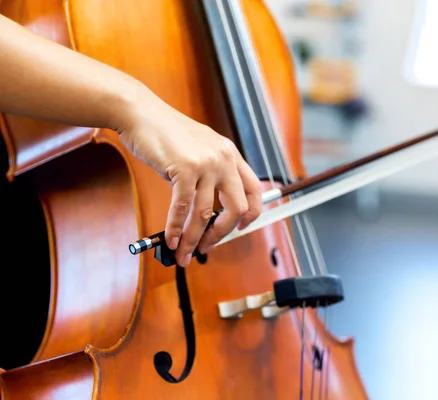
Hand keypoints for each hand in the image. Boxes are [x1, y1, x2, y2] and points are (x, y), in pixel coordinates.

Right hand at [117, 91, 261, 266]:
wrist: (140, 113)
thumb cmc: (165, 132)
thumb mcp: (199, 149)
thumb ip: (209, 173)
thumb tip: (206, 211)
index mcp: (230, 154)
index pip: (254, 189)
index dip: (252, 213)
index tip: (242, 227)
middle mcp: (224, 158)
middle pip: (237, 208)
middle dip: (222, 234)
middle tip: (207, 246)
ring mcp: (206, 163)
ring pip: (205, 213)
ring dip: (194, 238)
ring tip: (184, 252)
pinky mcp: (185, 169)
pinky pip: (182, 208)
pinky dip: (176, 228)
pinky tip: (171, 239)